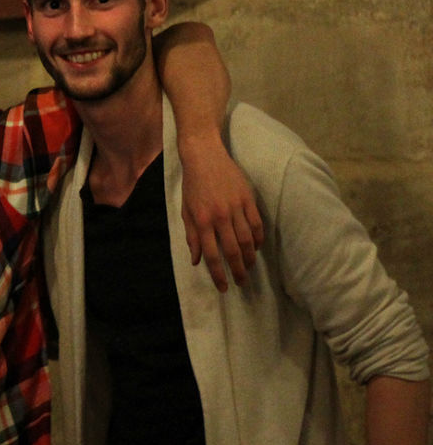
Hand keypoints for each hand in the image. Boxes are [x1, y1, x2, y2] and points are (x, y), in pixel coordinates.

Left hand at [178, 134, 263, 290]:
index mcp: (202, 221)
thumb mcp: (185, 211)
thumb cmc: (192, 185)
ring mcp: (236, 208)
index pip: (211, 256)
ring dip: (249, 258)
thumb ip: (191, 237)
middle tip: (242, 283)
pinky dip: (258, 239)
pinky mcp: (248, 199)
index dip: (218, 274)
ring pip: (247, 240)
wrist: (204, 156)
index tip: (224, 288)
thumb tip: (196, 261)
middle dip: (238, 271)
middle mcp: (220, 217)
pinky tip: (256, 248)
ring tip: (249, 268)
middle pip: (232, 252)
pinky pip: (257, 225)